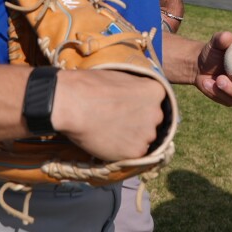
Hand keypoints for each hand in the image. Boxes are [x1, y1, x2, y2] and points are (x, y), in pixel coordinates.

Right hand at [51, 69, 166, 160]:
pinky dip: (122, 151)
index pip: (155, 103)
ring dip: (131, 138)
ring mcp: (148, 134)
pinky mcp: (136, 152)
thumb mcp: (121, 78)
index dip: (140, 107)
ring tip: (110, 132)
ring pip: (143, 139)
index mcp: (156, 92)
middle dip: (138, 123)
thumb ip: (135, 90)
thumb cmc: (91, 85)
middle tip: (118, 122)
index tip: (128, 109)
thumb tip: (134, 96)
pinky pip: (133, 153)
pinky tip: (108, 141)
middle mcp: (157, 113)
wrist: (74, 103)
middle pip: (152, 122)